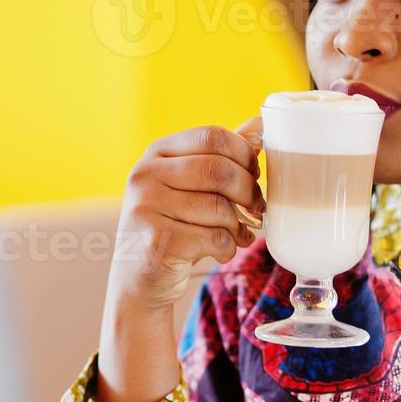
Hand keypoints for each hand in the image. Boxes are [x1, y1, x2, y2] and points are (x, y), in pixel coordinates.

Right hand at [108, 117, 265, 314]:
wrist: (140, 279)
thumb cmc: (174, 224)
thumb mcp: (190, 183)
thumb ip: (220, 154)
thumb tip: (259, 123)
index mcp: (156, 153)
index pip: (212, 136)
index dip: (245, 154)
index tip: (254, 174)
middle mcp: (145, 175)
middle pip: (219, 170)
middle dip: (248, 192)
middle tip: (256, 208)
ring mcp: (147, 208)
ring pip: (220, 208)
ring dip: (238, 226)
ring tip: (235, 234)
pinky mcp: (157, 242)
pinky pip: (215, 238)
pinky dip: (228, 248)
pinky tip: (219, 251)